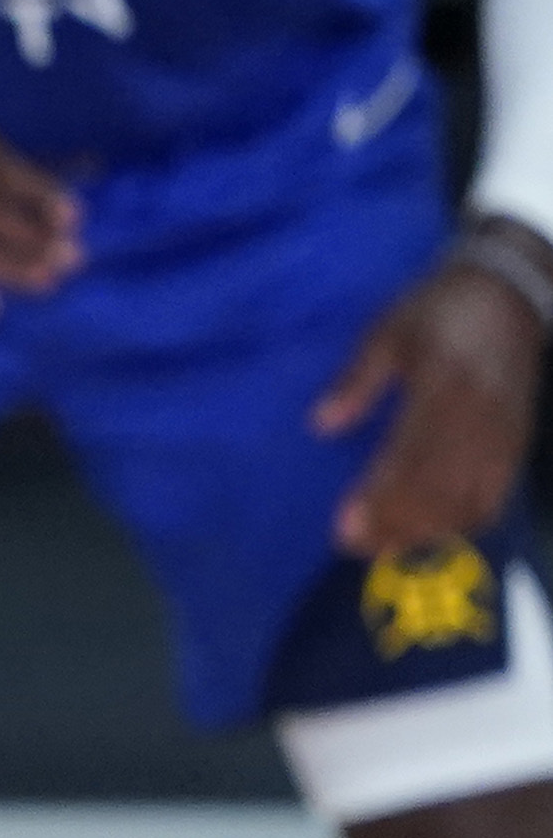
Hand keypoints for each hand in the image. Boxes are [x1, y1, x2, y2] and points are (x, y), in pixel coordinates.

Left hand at [315, 234, 549, 556]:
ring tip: (384, 546)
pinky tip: (434, 532)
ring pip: (469, 498)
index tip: (345, 525)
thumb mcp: (388, 332)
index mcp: (442, 387)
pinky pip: (496, 492)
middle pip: (439, 489)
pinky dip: (465, 519)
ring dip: (427, 529)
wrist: (511, 292)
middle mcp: (478, 417)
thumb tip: (321, 423)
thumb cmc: (439, 310)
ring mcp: (503, 433)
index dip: (380, 498)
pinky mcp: (518, 441)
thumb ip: (356, 380)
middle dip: (396, 524)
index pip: (410, 457)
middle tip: (354, 546)